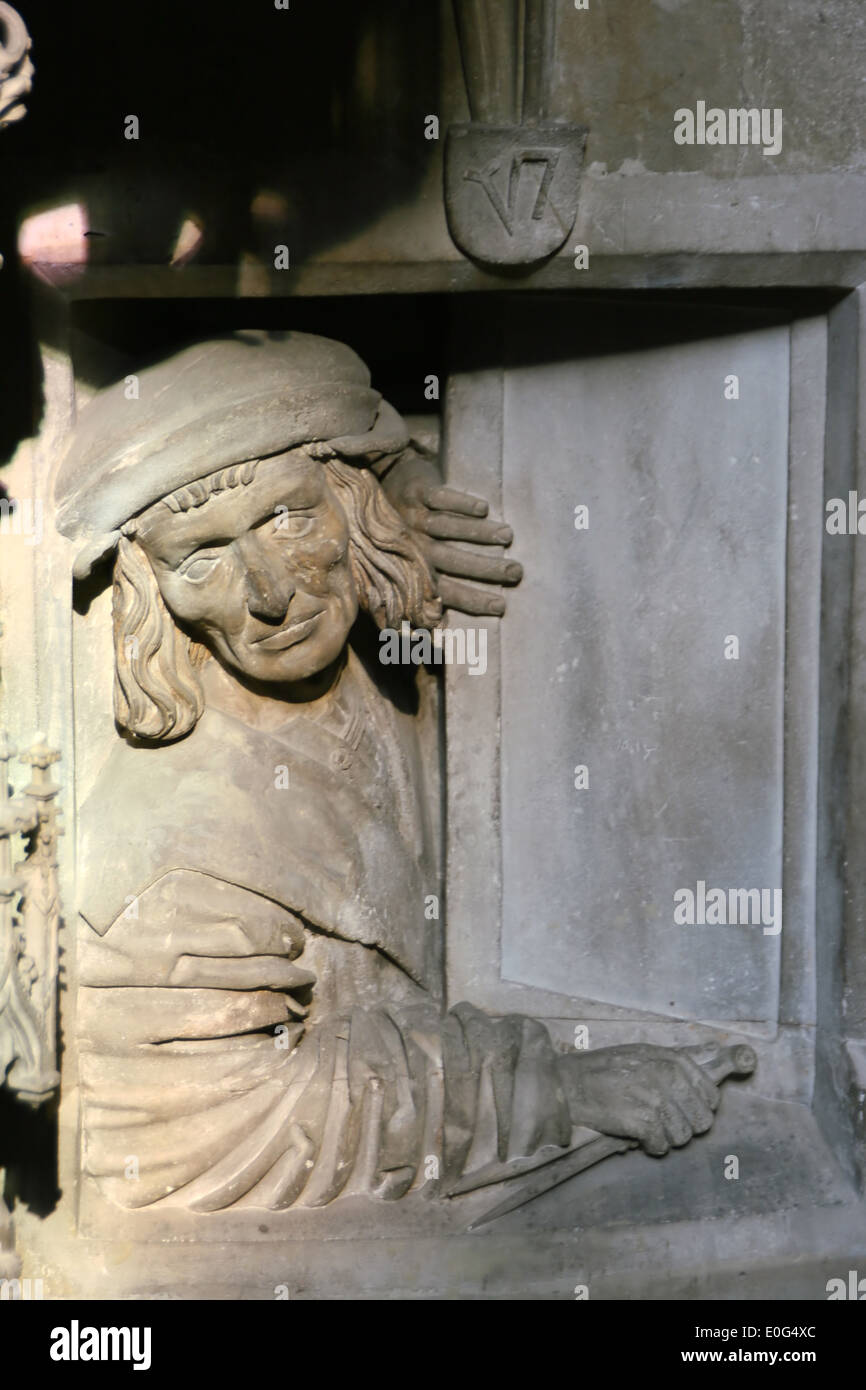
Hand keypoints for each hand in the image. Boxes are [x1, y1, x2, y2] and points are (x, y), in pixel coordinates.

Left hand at [380, 452, 522, 616]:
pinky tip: (484, 508)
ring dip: (478, 533)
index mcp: (414, 570)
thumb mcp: (407, 566)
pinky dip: (459, 503)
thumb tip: (455, 628)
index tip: (501, 606)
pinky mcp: (415, 491)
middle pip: (451, 559)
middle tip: (516, 571)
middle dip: (485, 567)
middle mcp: (412, 546)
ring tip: (508, 536)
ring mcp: (412, 518)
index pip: (446, 591)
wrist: (382, 488)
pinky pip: (437, 498)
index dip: (472, 599)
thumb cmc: (403, 537)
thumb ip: (430, 592)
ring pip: (446, 527)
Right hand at [556, 1045, 720, 1155]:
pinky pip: (662, 1145)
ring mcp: (655, 1099)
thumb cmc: (604, 1069)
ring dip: (668, 1138)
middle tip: (666, 1125)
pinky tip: (640, 1138)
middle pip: (701, 1120)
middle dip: (686, 1126)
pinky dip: (652, 1146)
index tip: (686, 1113)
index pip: (710, 1095)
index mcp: (671, 1060)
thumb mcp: (641, 1054)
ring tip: (650, 1130)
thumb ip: (671, 1065)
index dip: (701, 1109)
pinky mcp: (641, 1121)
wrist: (570, 1083)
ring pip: (683, 1136)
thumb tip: (702, 1087)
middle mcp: (667, 1077)